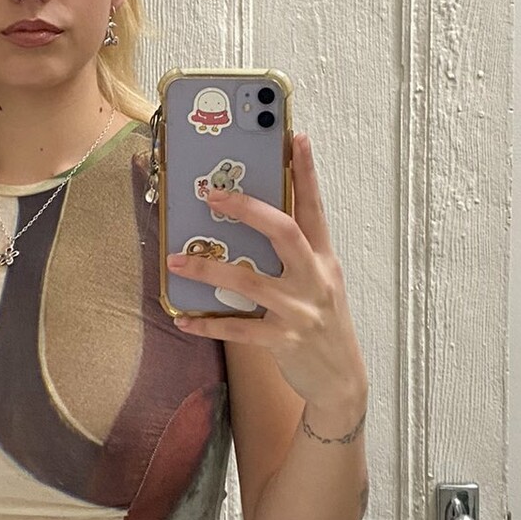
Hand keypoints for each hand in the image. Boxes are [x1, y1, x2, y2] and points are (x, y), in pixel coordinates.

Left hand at [166, 131, 366, 417]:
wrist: (342, 381)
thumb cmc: (323, 324)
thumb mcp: (320, 283)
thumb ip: (295, 256)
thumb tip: (252, 224)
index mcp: (324, 259)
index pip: (315, 208)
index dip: (306, 173)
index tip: (296, 137)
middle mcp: (315, 279)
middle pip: (285, 232)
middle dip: (249, 210)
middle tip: (212, 195)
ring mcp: (300, 311)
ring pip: (250, 281)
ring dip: (209, 269)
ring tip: (177, 260)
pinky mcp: (284, 341)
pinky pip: (239, 329)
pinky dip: (209, 324)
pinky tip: (184, 320)